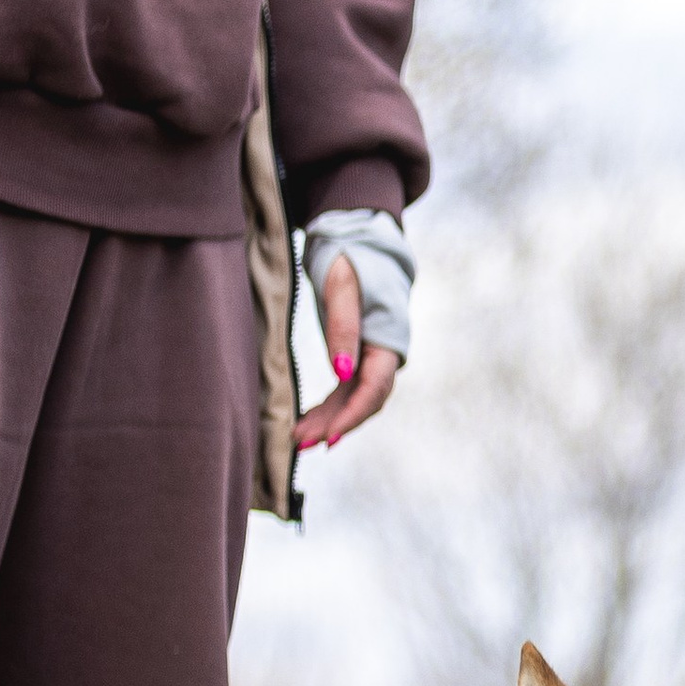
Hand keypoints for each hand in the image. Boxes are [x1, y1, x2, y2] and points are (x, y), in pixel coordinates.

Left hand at [294, 254, 399, 453]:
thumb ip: (343, 328)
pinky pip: (345, 390)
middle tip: (303, 443)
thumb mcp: (342, 286)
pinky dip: (328, 408)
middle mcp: (384, 354)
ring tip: (298, 439)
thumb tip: (342, 372)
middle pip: (364, 400)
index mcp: (387, 339)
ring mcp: (371, 357)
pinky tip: (307, 422)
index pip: (374, 387)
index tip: (329, 436)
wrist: (358, 242)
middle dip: (336, 425)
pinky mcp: (357, 355)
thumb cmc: (351, 258)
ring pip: (353, 399)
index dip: (353, 414)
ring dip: (329, 421)